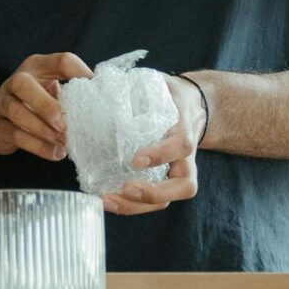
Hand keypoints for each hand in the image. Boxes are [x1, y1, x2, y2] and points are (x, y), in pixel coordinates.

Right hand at [0, 52, 91, 159]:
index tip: (96, 91)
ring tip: (63, 142)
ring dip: (43, 130)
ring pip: (18, 112)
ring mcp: (2, 103)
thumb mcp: (50, 91)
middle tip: (64, 124)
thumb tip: (101, 107)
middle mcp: (16, 81)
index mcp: (37, 67)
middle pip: (24, 84)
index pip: (61, 61)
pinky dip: (38, 146)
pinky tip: (56, 153)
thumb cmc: (31, 104)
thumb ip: (69, 94)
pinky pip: (16, 135)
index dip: (80, 73)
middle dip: (46, 105)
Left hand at [105, 71, 207, 216]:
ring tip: (107, 200)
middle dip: (153, 193)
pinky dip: (130, 204)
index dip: (161, 154)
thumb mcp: (159, 84)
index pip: (181, 145)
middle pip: (183, 186)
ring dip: (137, 206)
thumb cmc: (170, 96)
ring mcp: (178, 172)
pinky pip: (153, 200)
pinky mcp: (165, 180)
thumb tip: (95, 82)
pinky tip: (106, 199)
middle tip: (124, 188)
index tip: (136, 159)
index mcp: (184, 129)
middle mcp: (186, 157)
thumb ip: (135, 85)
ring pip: (168, 200)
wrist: (192, 107)